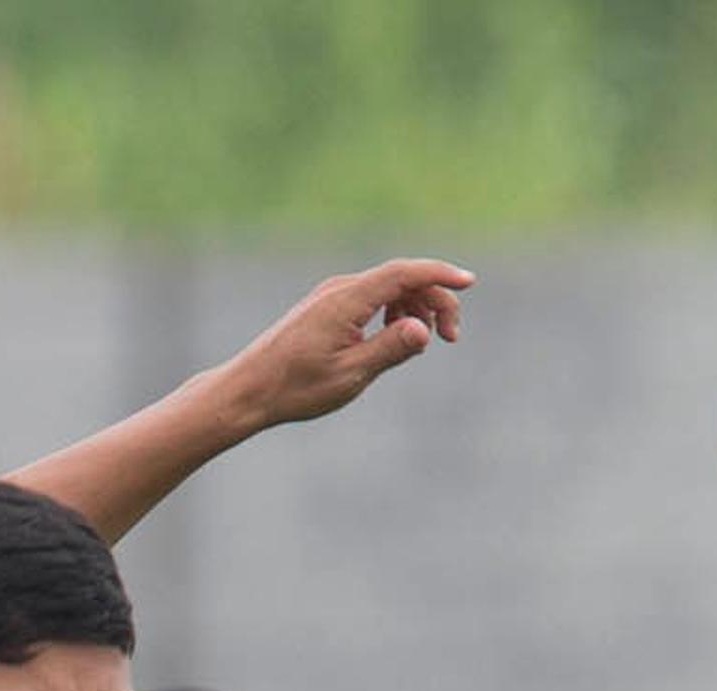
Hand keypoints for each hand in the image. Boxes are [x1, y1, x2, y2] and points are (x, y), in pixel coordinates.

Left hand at [217, 258, 472, 430]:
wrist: (246, 390)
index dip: (440, 274)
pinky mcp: (325, 309)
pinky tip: (395, 337)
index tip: (470, 282)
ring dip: (414, 308)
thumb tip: (423, 330)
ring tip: (423, 342)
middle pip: (402, 279)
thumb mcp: (349, 375)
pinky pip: (371, 299)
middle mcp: (339, 290)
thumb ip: (390, 349)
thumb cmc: (294, 387)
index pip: (403, 273)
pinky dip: (392, 312)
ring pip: (388, 288)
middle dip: (434, 301)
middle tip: (451, 338)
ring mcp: (331, 297)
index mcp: (346, 301)